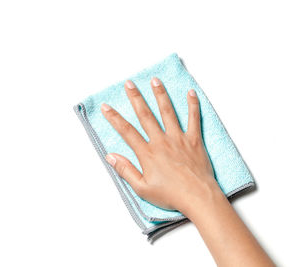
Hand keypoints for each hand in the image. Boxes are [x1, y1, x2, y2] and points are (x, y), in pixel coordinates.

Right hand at [101, 77, 222, 214]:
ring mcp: (179, 138)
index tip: (106, 107)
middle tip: (129, 84)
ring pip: (168, 112)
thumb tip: (110, 156)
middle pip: (145, 115)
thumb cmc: (171, 195)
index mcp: (147, 153)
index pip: (127, 131)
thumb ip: (126, 170)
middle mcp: (161, 141)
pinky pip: (194, 119)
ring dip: (160, 95)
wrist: (198, 197)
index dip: (114, 118)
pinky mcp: (194, 140)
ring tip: (155, 80)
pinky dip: (192, 105)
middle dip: (136, 98)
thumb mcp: (142, 188)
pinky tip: (190, 93)